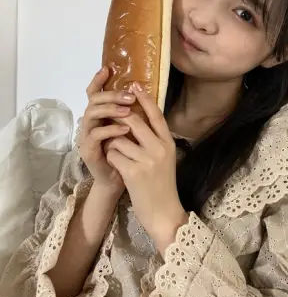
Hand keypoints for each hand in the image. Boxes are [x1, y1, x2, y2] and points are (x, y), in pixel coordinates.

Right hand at [78, 67, 135, 196]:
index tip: (107, 68)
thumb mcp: (131, 130)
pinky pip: (96, 134)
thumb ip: (131, 113)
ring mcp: (86, 134)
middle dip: (111, 95)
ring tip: (128, 111)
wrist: (118, 179)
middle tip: (129, 96)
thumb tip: (143, 93)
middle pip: (94, 99)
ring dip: (110, 109)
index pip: (94, 93)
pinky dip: (111, 129)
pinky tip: (124, 129)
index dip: (98, 80)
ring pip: (92, 113)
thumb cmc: (126, 153)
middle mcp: (90, 121)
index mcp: (100, 114)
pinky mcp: (86, 148)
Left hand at [105, 82, 187, 254]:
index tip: (134, 84)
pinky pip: (113, 154)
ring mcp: (147, 160)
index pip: (156, 114)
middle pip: (133, 120)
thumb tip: (135, 120)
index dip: (144, 98)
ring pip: (118, 138)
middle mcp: (159, 148)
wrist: (164, 212)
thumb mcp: (165, 158)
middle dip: (118, 118)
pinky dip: (111, 157)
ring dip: (113, 144)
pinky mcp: (133, 172)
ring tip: (119, 155)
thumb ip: (154, 140)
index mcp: (168, 143)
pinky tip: (118, 166)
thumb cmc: (162, 184)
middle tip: (112, 118)